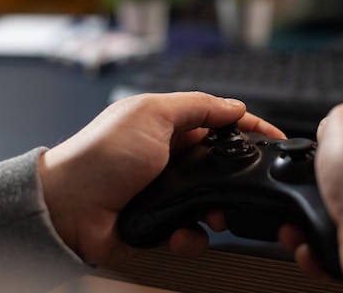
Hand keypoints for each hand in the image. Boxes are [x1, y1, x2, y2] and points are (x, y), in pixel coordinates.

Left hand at [38, 91, 284, 264]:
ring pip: (214, 201)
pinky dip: (193, 236)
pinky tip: (182, 233)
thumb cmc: (99, 156)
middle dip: (238, 177)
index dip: (250, 126)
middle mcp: (173, 157)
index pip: (221, 121)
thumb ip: (197, 106)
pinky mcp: (163, 221)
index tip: (275, 136)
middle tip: (246, 186)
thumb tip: (234, 105)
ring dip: (218, 211)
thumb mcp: (151, 114)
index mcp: (171, 125)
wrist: (66, 209)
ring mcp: (169, 191)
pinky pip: (193, 231)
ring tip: (213, 216)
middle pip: (223, 164)